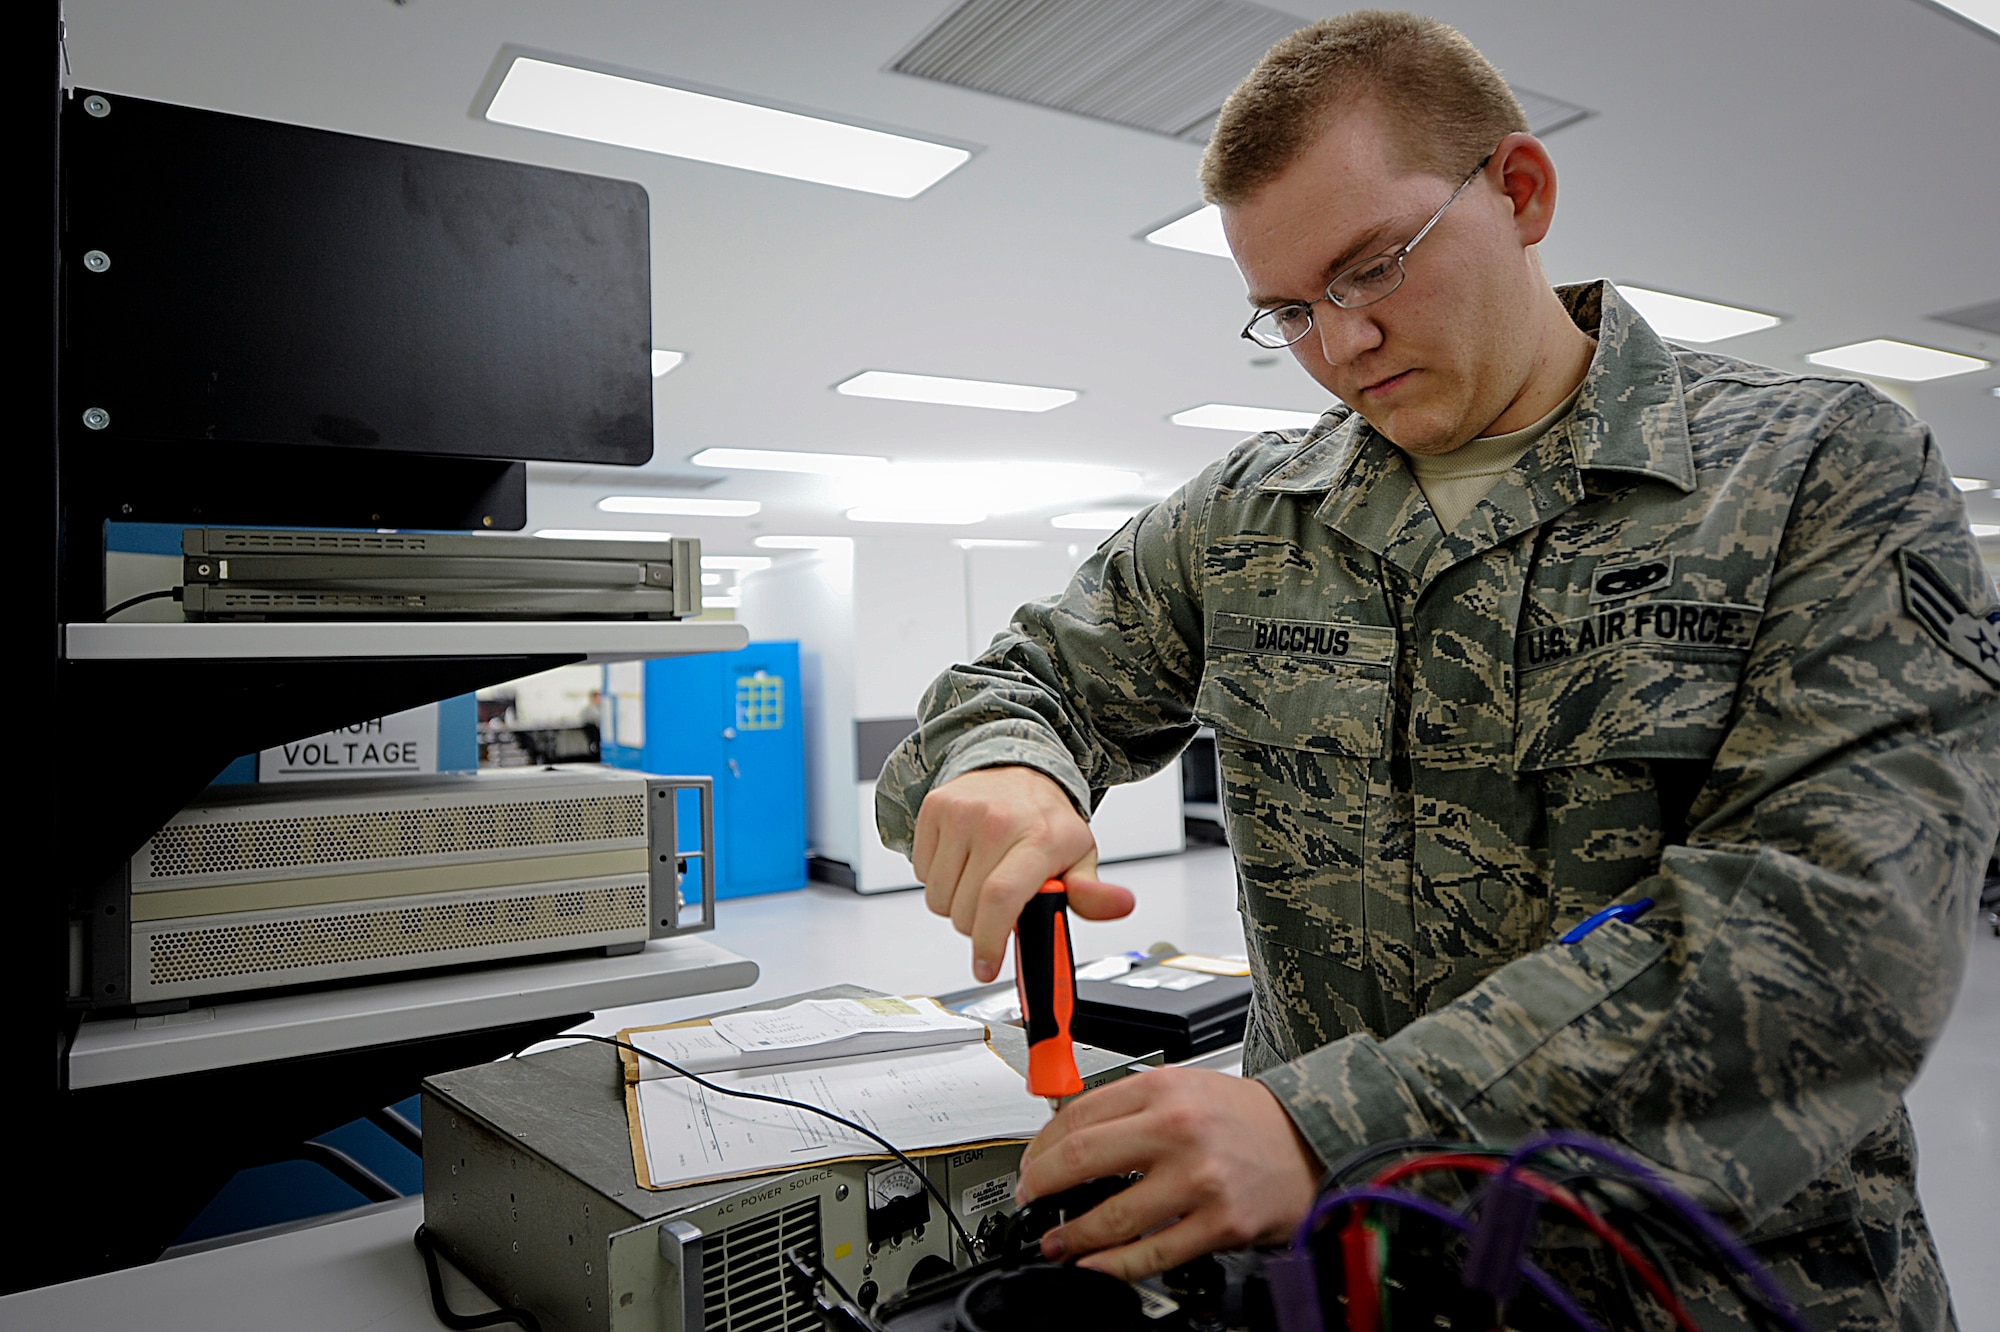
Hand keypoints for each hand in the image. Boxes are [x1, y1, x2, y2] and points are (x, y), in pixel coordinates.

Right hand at [912, 766, 1134, 981]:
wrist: (1015, 768)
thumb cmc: (1045, 819)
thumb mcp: (1079, 856)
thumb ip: (1093, 892)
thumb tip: (1120, 905)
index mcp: (1039, 838)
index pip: (1002, 898)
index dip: (989, 941)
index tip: (986, 967)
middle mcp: (996, 821)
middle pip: (965, 911)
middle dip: (979, 926)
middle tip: (998, 907)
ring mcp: (961, 813)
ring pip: (939, 898)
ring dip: (956, 903)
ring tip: (981, 879)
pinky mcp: (934, 809)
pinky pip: (922, 873)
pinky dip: (939, 878)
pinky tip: (963, 859)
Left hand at [1015, 1066, 1321, 1279]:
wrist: (1311, 1140)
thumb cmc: (1247, 1118)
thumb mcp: (1185, 1089)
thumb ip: (1131, 1108)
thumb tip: (1069, 1138)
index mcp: (1163, 1089)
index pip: (1077, 1115)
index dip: (1041, 1146)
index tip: (1030, 1165)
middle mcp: (1178, 1129)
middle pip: (1081, 1159)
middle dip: (1040, 1186)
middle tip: (1029, 1200)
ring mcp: (1198, 1178)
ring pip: (1112, 1214)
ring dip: (1071, 1234)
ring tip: (1055, 1242)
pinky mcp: (1219, 1221)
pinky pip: (1152, 1251)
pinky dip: (1113, 1265)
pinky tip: (1093, 1266)